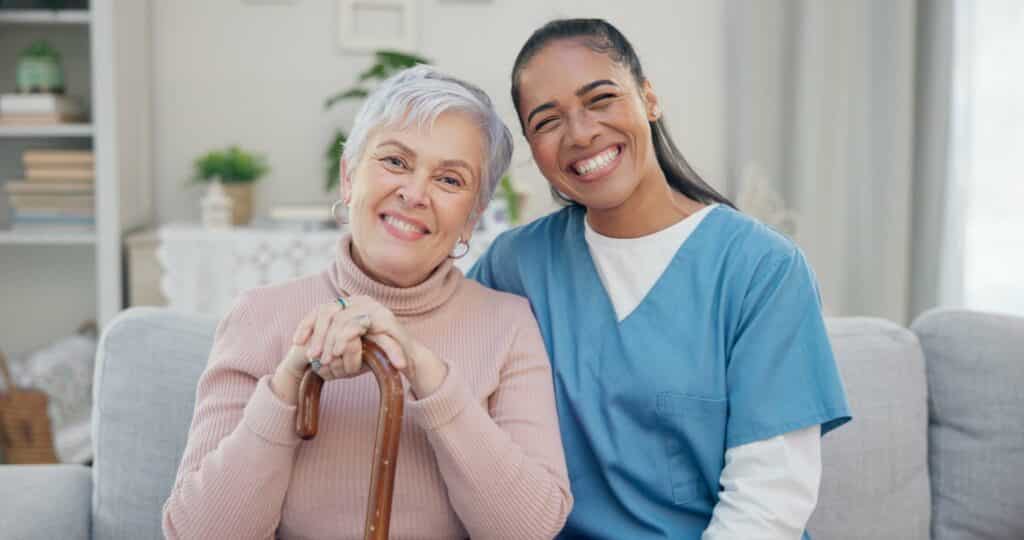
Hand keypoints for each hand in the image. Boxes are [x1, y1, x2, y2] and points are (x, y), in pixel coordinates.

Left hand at [289, 297, 447, 396]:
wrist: (409, 361)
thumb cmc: (378, 355)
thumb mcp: (350, 346)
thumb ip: (332, 340)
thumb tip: (302, 344)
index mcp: (352, 304)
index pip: (322, 309)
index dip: (307, 324)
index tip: (296, 342)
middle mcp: (362, 301)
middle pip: (328, 311)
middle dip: (316, 335)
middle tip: (311, 356)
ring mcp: (373, 307)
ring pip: (340, 319)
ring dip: (329, 341)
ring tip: (325, 358)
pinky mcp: (383, 318)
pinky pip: (356, 325)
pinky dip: (345, 339)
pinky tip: (338, 352)